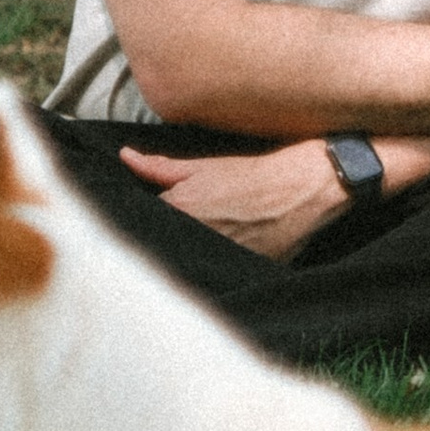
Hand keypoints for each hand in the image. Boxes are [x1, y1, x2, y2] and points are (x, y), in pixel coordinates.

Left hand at [117, 135, 344, 260]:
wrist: (303, 188)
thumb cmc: (254, 174)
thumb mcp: (203, 166)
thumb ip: (158, 168)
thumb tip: (126, 158)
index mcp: (179, 211)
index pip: (144, 226)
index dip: (147, 221)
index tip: (152, 217)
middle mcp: (195, 240)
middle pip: (165, 247)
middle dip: (167, 239)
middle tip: (184, 227)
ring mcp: (219, 259)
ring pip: (189, 262)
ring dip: (189, 255)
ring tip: (210, 237)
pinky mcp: (241, 272)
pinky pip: (216, 273)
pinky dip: (215, 265)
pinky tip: (224, 252)